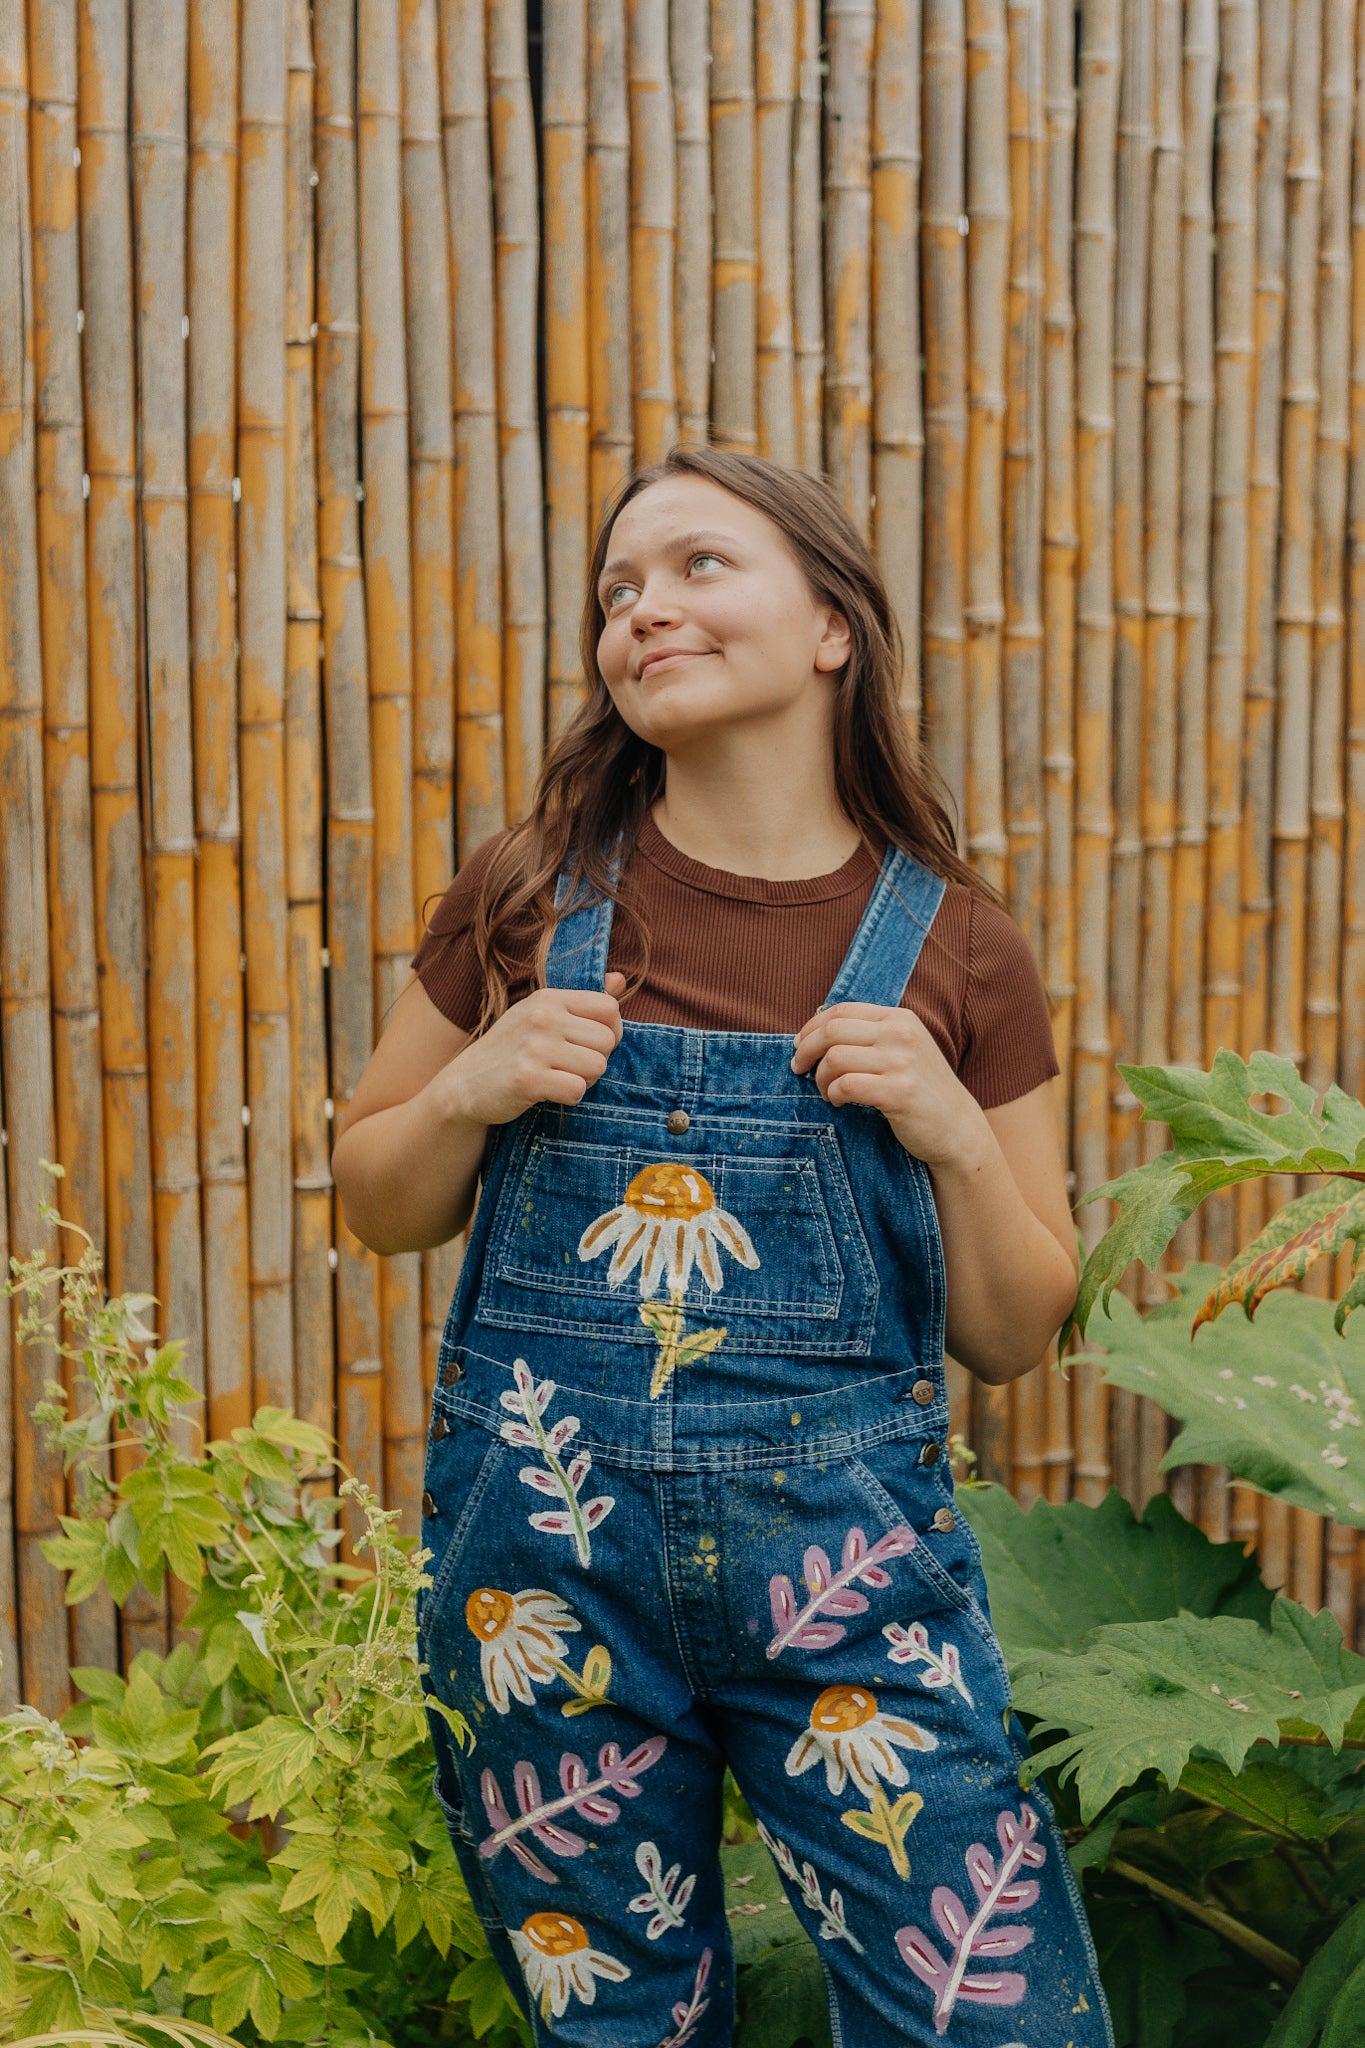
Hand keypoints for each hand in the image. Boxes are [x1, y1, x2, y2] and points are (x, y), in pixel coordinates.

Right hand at [442, 972, 625, 1126]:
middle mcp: (542, 1017)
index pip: (609, 1008)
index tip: (588, 1044)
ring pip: (598, 1066)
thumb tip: (621, 980)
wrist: (464, 1084)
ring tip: (558, 1077)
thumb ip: (582, 1001)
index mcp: (548, 998)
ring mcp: (533, 1047)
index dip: (610, 1031)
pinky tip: (549, 1092)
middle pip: (608, 1041)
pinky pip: (577, 1090)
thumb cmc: (511, 1049)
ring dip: (584, 1080)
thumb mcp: (541, 1014)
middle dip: (596, 1060)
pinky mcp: (527, 1079)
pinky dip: (570, 1098)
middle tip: (568, 1066)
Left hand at [790, 1001, 987, 1166]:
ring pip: (835, 1058)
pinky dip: (834, 1094)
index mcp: (901, 1018)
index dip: (812, 1027)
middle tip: (799, 1069)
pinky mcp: (899, 1092)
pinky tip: (839, 1103)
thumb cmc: (922, 1090)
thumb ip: (870, 1034)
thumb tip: (815, 1020)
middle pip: (832, 1031)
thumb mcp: (903, 1049)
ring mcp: (902, 1062)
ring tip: (827, 1092)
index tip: (799, 1046)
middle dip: (807, 1051)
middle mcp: (902, 1034)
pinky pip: (846, 1085)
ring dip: (821, 1078)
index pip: (842, 1010)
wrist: (958, 1128)